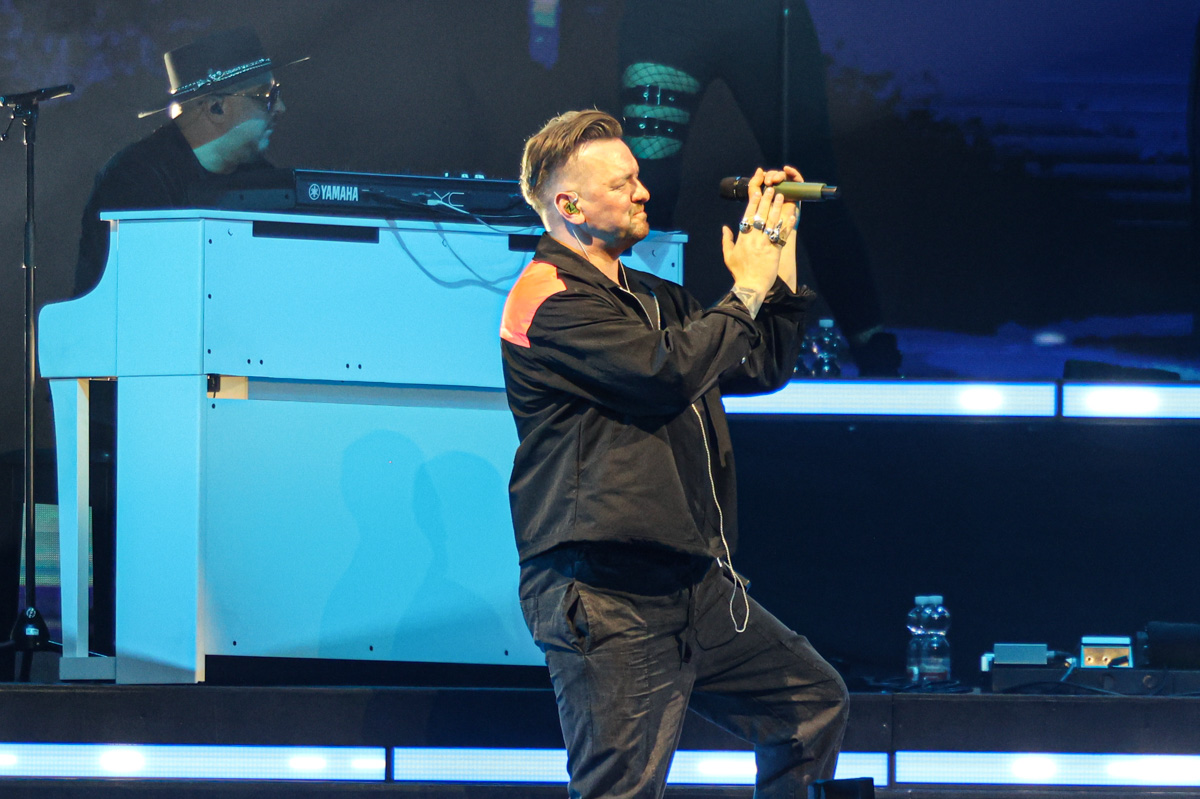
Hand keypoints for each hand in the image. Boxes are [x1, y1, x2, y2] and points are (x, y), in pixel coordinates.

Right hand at [720, 168, 786, 302]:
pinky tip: (791, 215)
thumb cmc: (739, 272)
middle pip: (761, 215)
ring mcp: (765, 244)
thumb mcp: (728, 256)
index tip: (757, 191)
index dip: (753, 202)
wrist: (751, 286)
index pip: (748, 215)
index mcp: (742, 238)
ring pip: (772, 222)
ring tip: (781, 196)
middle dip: (766, 200)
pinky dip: (787, 225)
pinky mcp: (775, 251)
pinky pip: (782, 235)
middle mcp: (754, 238)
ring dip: (777, 207)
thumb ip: (727, 240)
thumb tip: (725, 227)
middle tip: (771, 188)